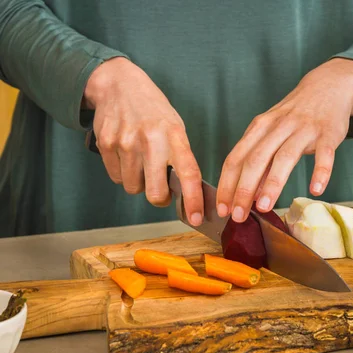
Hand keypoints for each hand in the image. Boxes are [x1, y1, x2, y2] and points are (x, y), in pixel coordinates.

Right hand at [83, 57, 203, 225]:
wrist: (119, 85)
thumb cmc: (153, 111)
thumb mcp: (175, 127)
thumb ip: (180, 157)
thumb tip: (188, 193)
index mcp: (174, 135)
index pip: (188, 174)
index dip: (193, 200)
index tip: (196, 218)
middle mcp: (151, 140)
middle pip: (155, 193)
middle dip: (159, 198)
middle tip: (160, 190)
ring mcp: (126, 143)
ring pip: (133, 188)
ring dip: (138, 182)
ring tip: (140, 160)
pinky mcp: (106, 144)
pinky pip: (116, 178)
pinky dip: (122, 173)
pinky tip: (126, 154)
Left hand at [216, 58, 352, 222]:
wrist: (328, 86)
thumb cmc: (295, 116)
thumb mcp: (272, 132)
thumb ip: (261, 162)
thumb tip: (250, 196)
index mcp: (260, 127)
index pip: (236, 158)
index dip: (227, 185)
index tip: (222, 208)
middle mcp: (278, 127)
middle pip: (255, 159)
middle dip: (243, 190)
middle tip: (238, 216)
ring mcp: (303, 129)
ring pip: (285, 157)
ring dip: (272, 183)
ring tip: (264, 208)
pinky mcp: (327, 133)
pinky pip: (324, 154)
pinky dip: (320, 172)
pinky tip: (315, 190)